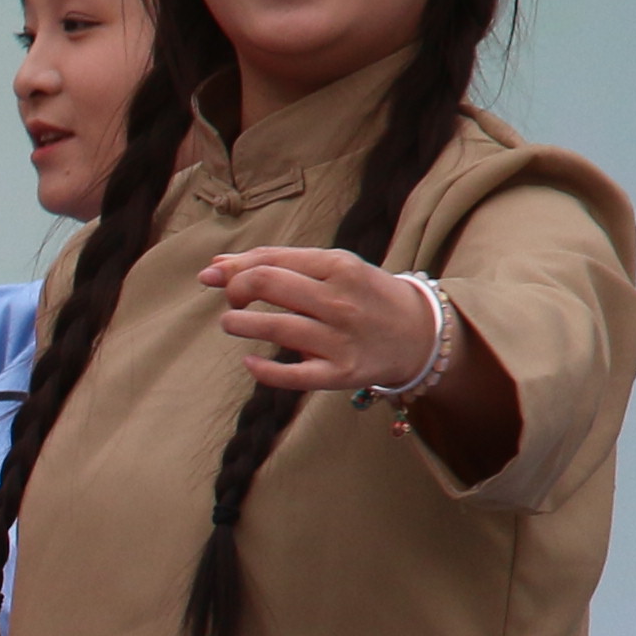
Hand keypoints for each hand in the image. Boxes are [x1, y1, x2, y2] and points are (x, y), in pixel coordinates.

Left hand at [204, 246, 449, 396]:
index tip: (215, 276)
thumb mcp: (333, 268)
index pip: (270, 260)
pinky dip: (262, 370)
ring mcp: (340, 339)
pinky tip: (249, 363)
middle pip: (266, 284)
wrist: (420, 334)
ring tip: (232, 324)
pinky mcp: (340, 373)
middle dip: (234, 290)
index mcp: (338, 266)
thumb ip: (279, 264)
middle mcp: (339, 300)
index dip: (233, 268)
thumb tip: (217, 265)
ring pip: (274, 327)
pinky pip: (292, 376)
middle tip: (233, 301)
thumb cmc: (365, 295)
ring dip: (237, 325)